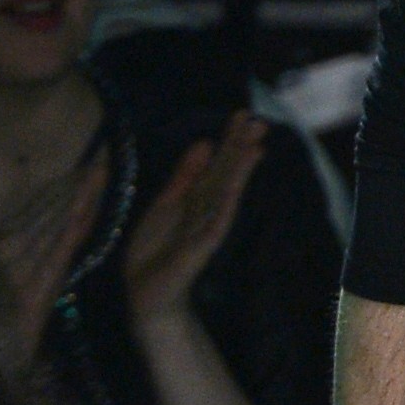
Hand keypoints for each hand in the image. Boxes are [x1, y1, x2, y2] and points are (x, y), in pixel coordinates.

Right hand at [0, 142, 104, 364]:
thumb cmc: (15, 314)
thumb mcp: (28, 272)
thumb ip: (45, 245)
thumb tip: (68, 214)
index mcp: (10, 241)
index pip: (42, 204)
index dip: (68, 181)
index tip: (92, 158)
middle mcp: (12, 247)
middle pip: (48, 207)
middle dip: (75, 180)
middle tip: (102, 152)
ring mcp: (19, 267)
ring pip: (52, 223)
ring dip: (76, 196)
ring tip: (98, 170)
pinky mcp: (31, 288)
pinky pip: (54, 252)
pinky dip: (69, 229)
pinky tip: (85, 212)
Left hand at [118, 115, 266, 329]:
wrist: (145, 290)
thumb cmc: (154, 249)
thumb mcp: (166, 202)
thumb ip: (185, 176)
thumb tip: (205, 143)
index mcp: (197, 198)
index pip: (217, 163)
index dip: (229, 139)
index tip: (243, 115)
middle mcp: (207, 210)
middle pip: (226, 173)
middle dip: (241, 148)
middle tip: (259, 121)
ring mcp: (207, 228)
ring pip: (226, 193)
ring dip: (241, 171)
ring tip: (256, 146)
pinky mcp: (201, 248)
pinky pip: (216, 222)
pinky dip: (225, 203)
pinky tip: (235, 186)